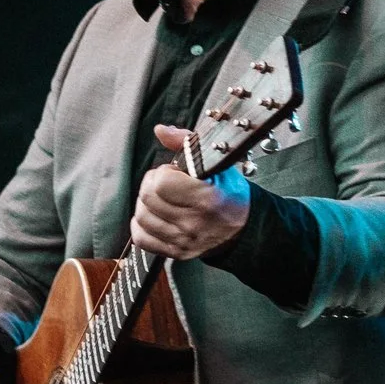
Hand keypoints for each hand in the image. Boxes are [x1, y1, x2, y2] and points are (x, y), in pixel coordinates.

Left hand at [132, 124, 250, 259]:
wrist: (242, 228)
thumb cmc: (229, 193)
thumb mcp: (216, 162)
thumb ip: (187, 142)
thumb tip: (161, 131)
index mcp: (207, 198)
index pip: (161, 183)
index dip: (163, 173)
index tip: (174, 173)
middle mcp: (194, 223)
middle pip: (147, 198)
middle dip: (152, 184)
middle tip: (167, 183)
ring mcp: (184, 240)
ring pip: (142, 217)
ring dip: (146, 203)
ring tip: (161, 199)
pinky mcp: (176, 253)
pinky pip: (142, 239)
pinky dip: (142, 225)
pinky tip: (154, 216)